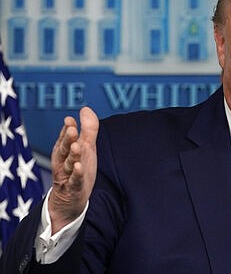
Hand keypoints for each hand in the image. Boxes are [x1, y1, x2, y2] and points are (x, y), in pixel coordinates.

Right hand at [48, 107, 98, 233]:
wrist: (70, 201)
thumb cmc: (78, 170)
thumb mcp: (85, 148)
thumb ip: (87, 129)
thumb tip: (85, 108)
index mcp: (65, 152)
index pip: (65, 138)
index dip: (68, 130)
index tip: (70, 120)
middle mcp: (63, 162)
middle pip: (64, 149)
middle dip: (67, 139)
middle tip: (71, 129)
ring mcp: (68, 176)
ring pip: (69, 164)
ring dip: (73, 155)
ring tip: (77, 146)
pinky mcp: (74, 189)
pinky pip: (74, 181)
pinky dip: (77, 174)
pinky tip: (79, 167)